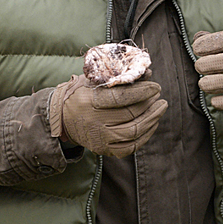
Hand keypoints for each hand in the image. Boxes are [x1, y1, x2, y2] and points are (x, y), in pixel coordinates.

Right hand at [48, 75, 167, 157]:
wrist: (62, 118)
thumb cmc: (81, 93)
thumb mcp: (94, 80)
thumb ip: (119, 77)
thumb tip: (147, 73)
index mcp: (89, 101)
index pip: (121, 97)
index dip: (142, 91)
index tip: (155, 86)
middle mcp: (94, 121)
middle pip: (130, 114)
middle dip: (149, 104)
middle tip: (158, 96)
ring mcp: (99, 138)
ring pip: (134, 132)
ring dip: (152, 119)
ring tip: (160, 107)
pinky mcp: (103, 150)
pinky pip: (131, 147)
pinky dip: (145, 135)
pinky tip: (152, 123)